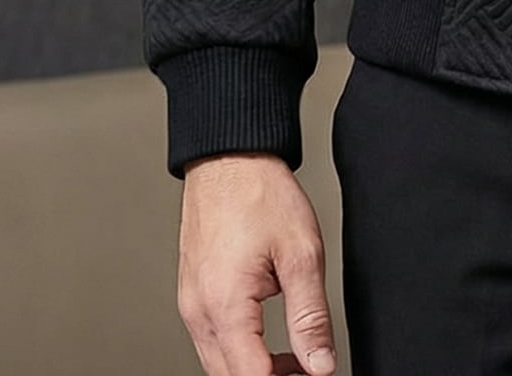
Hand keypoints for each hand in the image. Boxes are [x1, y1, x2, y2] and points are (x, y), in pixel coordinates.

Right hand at [175, 150, 338, 375]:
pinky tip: (266, 338)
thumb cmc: (259, 193)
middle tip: (308, 370)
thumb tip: (321, 364)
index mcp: (225, 305)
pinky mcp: (192, 294)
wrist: (229, 157)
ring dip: (254, 369)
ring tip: (294, 359)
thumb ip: (310, 316)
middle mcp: (199, 311)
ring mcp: (191, 303)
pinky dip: (239, 349)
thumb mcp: (301, 253)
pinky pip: (211, 340)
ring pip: (218, 363)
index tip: (312, 374)